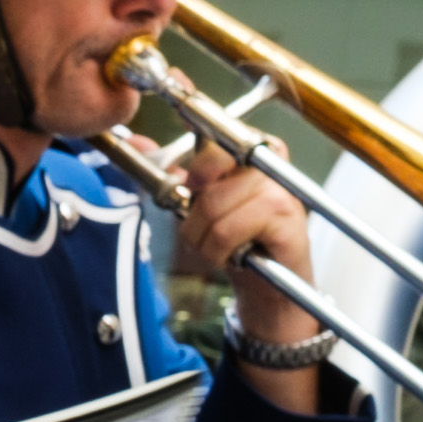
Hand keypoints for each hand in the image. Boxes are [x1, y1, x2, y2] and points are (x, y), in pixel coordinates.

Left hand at [172, 147, 327, 411]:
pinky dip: (218, 251)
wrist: (273, 283)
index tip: (194, 180)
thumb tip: (138, 143)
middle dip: (193, 214)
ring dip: (204, 239)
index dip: (197, 162)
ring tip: (221, 247)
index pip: (215, 138)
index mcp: (250, 150)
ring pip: (212, 208)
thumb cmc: (237, 238)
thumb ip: (175, 173)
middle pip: (204, 178)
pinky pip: (227, 231)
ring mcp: (280, 187)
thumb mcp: (202, 203)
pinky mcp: (285, 215)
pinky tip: (235, 256)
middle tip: (206, 230)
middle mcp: (268, 162)